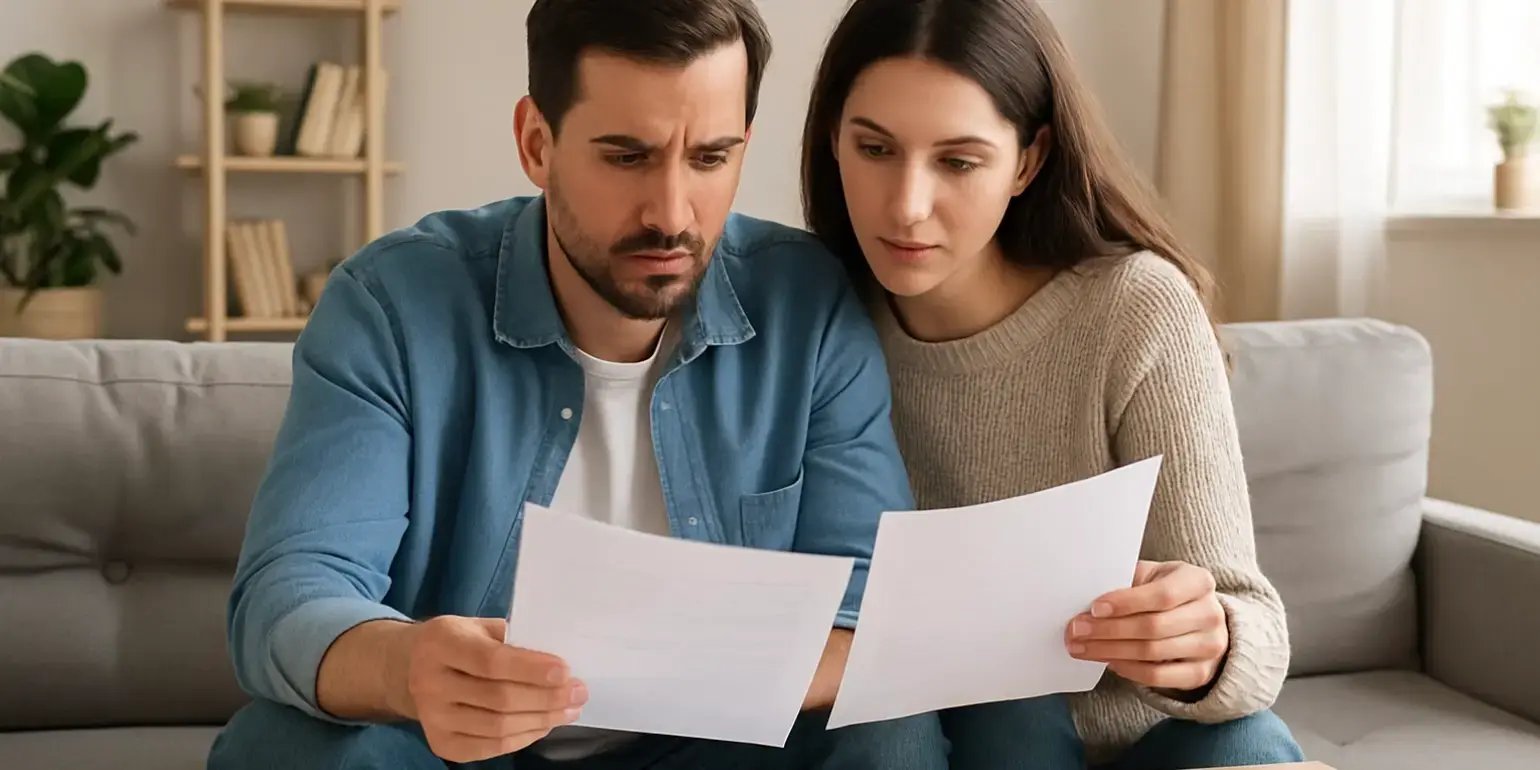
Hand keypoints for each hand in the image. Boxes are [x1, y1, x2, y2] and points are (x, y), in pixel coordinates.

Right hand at [388, 616, 586, 762]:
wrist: (408, 668)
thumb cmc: (457, 642)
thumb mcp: (476, 626)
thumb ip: (510, 640)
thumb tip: (556, 663)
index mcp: (441, 643)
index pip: (491, 661)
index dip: (531, 668)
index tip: (565, 671)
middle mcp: (430, 682)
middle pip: (498, 698)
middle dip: (546, 697)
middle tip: (579, 692)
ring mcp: (432, 717)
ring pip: (497, 727)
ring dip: (541, 720)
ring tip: (569, 710)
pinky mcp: (440, 743)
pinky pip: (490, 747)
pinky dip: (523, 738)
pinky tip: (543, 724)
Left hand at [1065, 560, 1228, 691]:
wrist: (1199, 619)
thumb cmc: (1166, 592)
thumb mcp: (1152, 576)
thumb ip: (1128, 582)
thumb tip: (1087, 601)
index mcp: (1198, 582)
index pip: (1162, 595)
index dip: (1126, 603)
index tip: (1095, 608)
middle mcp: (1210, 614)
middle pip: (1154, 627)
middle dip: (1108, 631)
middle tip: (1077, 631)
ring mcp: (1210, 646)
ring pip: (1153, 653)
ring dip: (1110, 651)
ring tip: (1082, 647)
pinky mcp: (1201, 673)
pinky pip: (1159, 676)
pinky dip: (1129, 670)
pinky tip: (1109, 661)